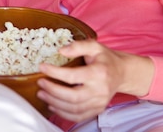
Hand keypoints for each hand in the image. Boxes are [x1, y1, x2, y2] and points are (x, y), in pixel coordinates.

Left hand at [37, 39, 153, 122]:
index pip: (73, 76)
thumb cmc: (106, 58)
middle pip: (73, 97)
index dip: (55, 73)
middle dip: (53, 91)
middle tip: (40, 83)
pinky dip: (64, 114)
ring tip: (42, 94)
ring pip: (74, 109)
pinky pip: (79, 116)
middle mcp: (100, 90)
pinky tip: (53, 106)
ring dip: (55, 103)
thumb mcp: (94, 46)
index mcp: (99, 73)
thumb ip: (78, 46)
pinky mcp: (98, 109)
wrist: (122, 73)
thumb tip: (60, 50)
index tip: (42, 67)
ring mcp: (100, 102)